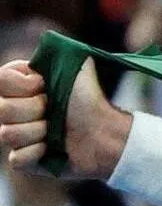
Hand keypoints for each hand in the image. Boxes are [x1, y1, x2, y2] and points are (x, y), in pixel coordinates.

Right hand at [0, 57, 129, 179]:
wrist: (106, 133)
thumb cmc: (91, 101)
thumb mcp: (78, 68)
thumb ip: (58, 53)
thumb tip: (49, 45)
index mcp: (19, 87)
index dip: (23, 85)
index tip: (44, 85)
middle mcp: (12, 111)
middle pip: (2, 109)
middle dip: (35, 109)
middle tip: (54, 110)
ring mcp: (17, 136)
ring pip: (7, 134)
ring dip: (39, 131)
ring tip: (57, 131)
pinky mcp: (25, 161)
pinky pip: (17, 158)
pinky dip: (37, 153)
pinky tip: (53, 149)